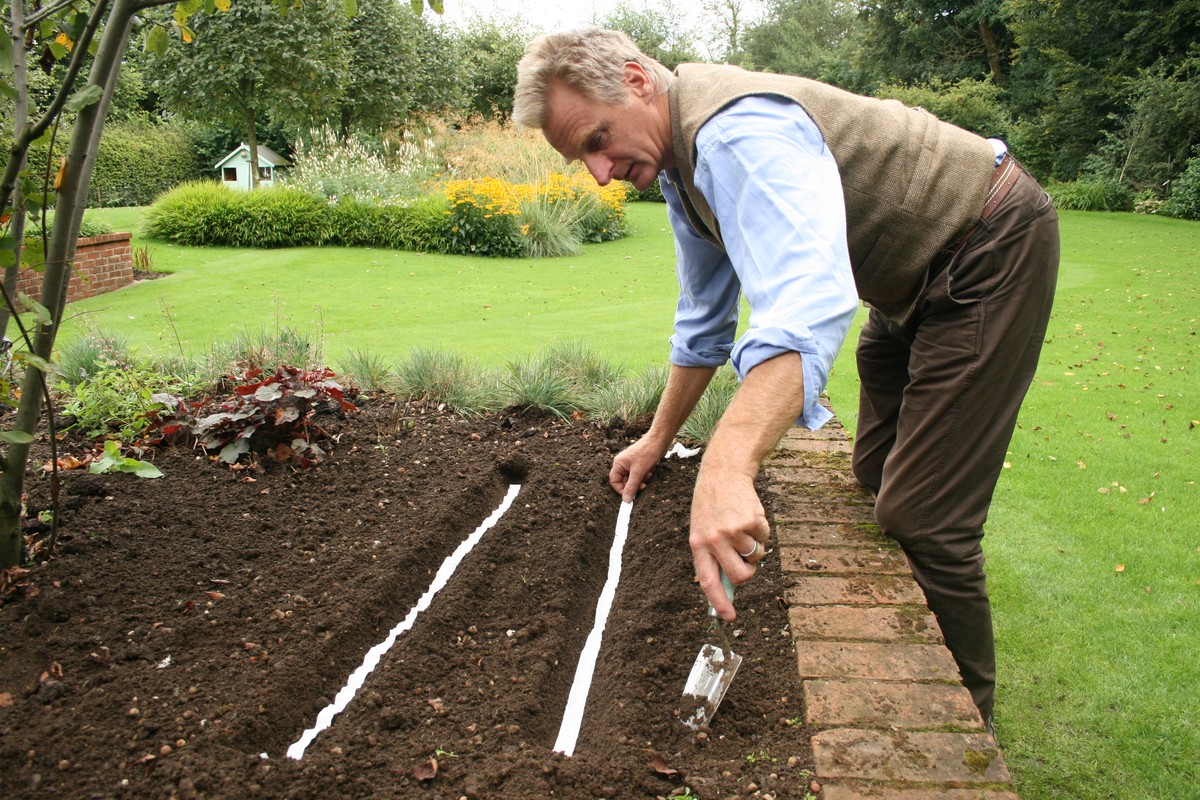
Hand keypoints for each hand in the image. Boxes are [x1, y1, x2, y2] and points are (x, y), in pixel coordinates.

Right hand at [609, 435, 668, 501]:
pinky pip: (639, 474)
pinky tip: (650, 471)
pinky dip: (644, 475)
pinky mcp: (638, 463)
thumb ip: (631, 487)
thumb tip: (626, 500)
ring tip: (648, 475)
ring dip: (641, 480)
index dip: (621, 490)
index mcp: (618, 464)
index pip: (614, 481)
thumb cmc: (647, 452)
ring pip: (633, 479)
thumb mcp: (638, 472)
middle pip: (624, 481)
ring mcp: (630, 463)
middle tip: (643, 485)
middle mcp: (622, 463)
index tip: (631, 494)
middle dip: (634, 484)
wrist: (659, 441)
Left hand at [688, 468, 768, 620]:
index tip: (729, 617)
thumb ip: (712, 556)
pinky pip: (765, 539)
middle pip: (740, 575)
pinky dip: (762, 531)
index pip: (709, 581)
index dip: (719, 602)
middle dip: (748, 572)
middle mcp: (714, 539)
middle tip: (746, 559)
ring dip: (756, 548)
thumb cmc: (712, 506)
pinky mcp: (751, 520)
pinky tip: (749, 515)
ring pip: (756, 557)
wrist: (723, 473)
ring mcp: (733, 530)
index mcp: (698, 544)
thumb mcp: (702, 530)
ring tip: (743, 527)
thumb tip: (728, 586)